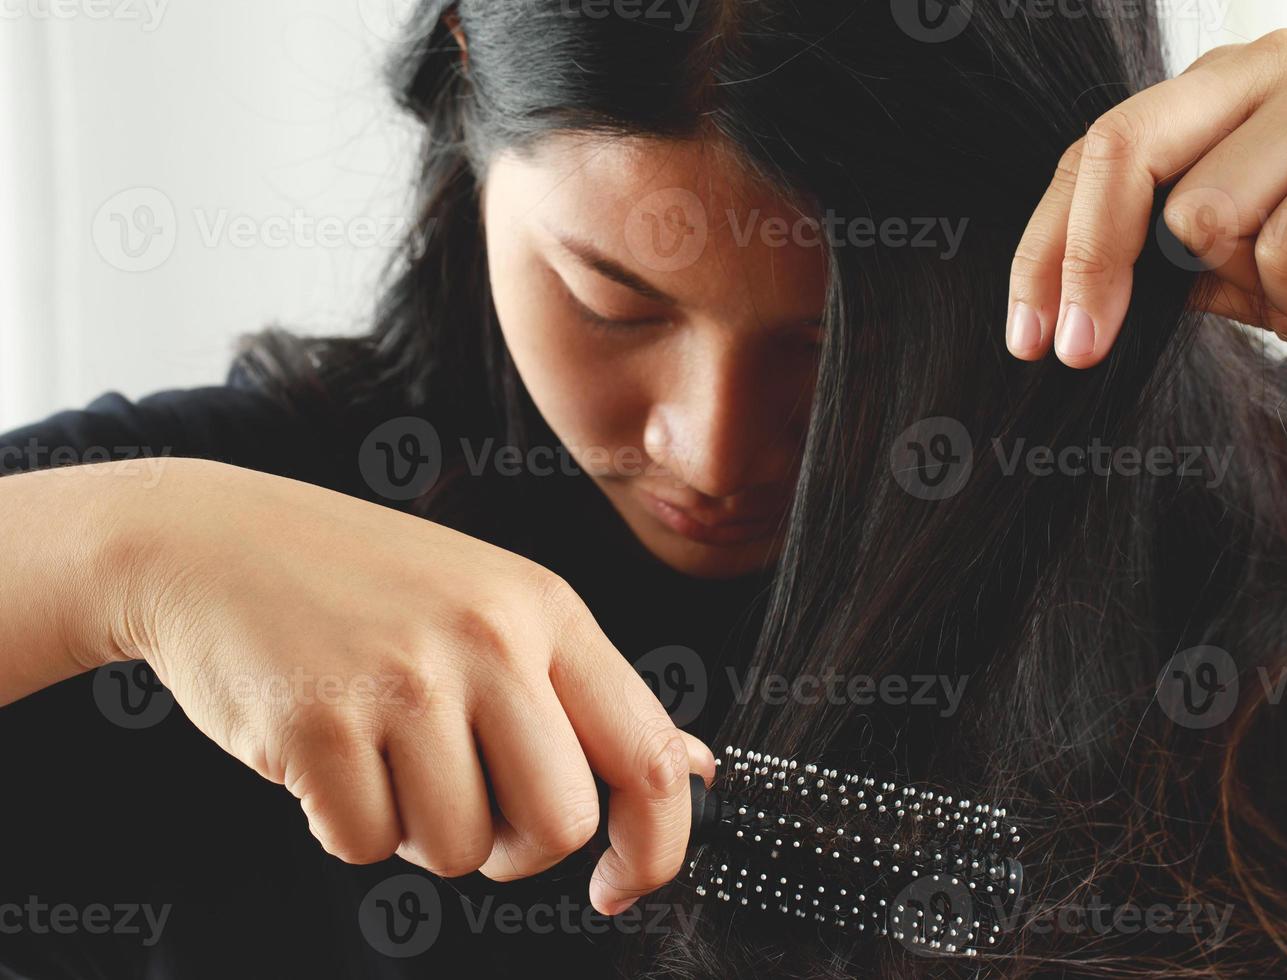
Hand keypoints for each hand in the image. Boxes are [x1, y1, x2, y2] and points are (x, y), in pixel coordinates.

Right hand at [107, 457, 712, 914]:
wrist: (212, 543)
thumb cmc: (367, 585)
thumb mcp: (498, 605)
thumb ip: (589, 693)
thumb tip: (694, 767)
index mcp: (548, 612)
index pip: (648, 756)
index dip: (655, 847)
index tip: (621, 884)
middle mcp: (489, 640)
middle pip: (557, 828)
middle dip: (513, 850)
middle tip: (464, 805)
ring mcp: (403, 680)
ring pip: (455, 850)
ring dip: (417, 832)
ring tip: (382, 755)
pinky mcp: (318, 725)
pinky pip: (361, 848)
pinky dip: (343, 826)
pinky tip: (326, 754)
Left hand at [1005, 28, 1286, 365]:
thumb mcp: (1238, 273)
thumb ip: (1162, 266)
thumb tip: (1064, 302)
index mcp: (1215, 91)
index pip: (1093, 156)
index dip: (1045, 252)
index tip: (1027, 338)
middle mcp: (1265, 70)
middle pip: (1122, 153)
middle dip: (1089, 265)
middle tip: (1082, 349)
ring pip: (1207, 215)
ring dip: (1251, 281)